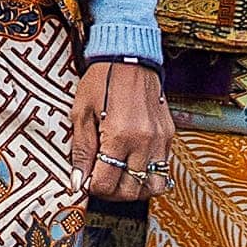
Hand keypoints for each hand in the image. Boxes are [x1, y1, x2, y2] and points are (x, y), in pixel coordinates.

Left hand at [73, 56, 171, 209]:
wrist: (130, 54)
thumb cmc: (101, 79)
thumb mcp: (81, 112)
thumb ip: (81, 150)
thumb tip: (78, 181)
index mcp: (119, 136)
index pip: (106, 184)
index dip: (92, 187)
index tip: (86, 179)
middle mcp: (144, 142)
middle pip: (130, 191)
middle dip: (111, 192)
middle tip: (100, 180)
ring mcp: (160, 140)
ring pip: (152, 186)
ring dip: (134, 188)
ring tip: (120, 176)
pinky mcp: (168, 135)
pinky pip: (163, 169)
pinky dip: (148, 174)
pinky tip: (134, 163)